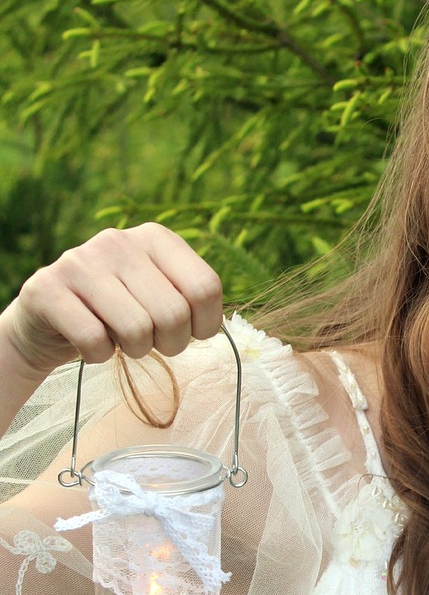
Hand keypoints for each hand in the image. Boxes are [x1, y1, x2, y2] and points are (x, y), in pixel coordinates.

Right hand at [1, 224, 223, 380]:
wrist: (48, 322)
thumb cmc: (119, 314)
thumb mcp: (161, 297)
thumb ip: (191, 301)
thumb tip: (216, 324)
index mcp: (155, 238)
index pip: (205, 287)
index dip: (204, 325)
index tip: (190, 334)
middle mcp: (117, 241)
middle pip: (174, 314)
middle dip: (169, 344)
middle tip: (151, 342)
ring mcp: (79, 261)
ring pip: (136, 329)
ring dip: (134, 350)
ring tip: (119, 340)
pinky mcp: (45, 288)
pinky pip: (94, 341)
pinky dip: (98, 356)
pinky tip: (90, 343)